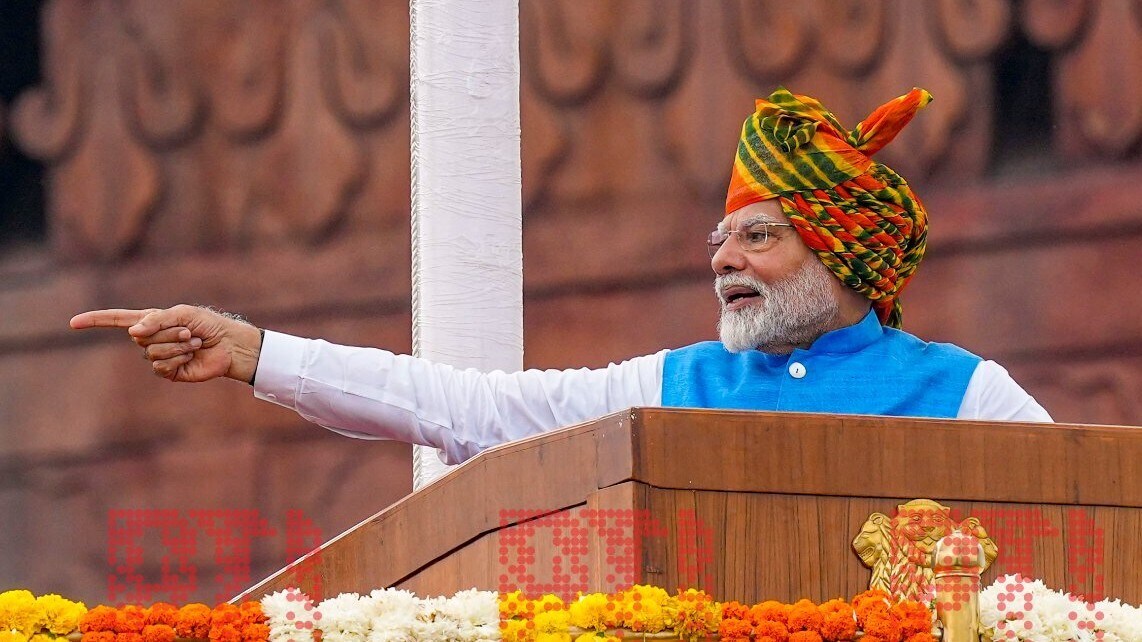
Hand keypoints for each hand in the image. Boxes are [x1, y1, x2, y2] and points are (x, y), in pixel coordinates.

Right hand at [70, 305, 262, 382]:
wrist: (228, 345)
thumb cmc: (207, 324)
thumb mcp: (182, 314)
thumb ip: (156, 320)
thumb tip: (133, 332)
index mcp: (150, 321)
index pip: (116, 320)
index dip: (95, 321)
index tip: (73, 323)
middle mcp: (150, 339)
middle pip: (140, 337)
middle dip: (167, 332)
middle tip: (188, 332)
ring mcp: (158, 356)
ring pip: (152, 353)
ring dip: (175, 346)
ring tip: (193, 343)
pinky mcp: (169, 372)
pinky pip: (161, 367)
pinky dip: (178, 359)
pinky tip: (191, 356)